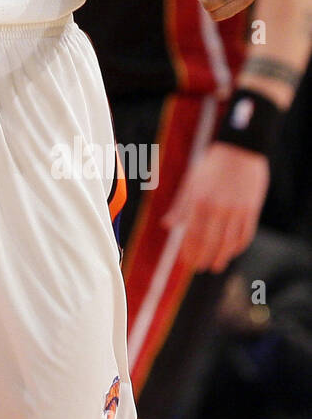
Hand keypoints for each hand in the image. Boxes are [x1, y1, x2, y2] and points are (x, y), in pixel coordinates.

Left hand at [163, 141, 268, 272]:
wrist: (240, 150)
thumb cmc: (212, 165)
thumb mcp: (192, 182)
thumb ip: (180, 206)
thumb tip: (167, 225)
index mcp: (199, 201)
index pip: (192, 235)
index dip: (189, 251)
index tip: (187, 262)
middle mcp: (217, 208)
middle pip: (209, 242)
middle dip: (203, 258)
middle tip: (199, 268)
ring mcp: (236, 210)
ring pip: (228, 243)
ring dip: (221, 257)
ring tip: (215, 266)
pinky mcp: (251, 210)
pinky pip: (245, 234)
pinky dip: (238, 247)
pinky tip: (232, 252)